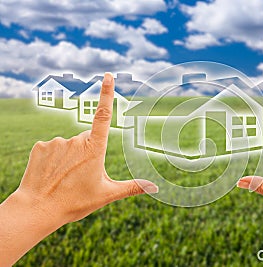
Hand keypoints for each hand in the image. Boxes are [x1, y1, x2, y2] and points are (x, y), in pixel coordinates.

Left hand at [0, 73, 157, 265]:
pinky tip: (50, 174)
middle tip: (80, 177)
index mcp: (94, 149)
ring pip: (68, 145)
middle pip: (86, 140)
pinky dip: (53, 159)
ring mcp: (56, 142)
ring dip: (69, 157)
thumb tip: (155, 187)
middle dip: (87, 154)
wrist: (37, 210)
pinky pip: (52, 148)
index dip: (106, 94)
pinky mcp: (40, 147)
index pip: (103, 116)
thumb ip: (132, 187)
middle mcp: (75, 140)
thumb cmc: (74, 202)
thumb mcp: (107, 194)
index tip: (107, 75)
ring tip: (64, 179)